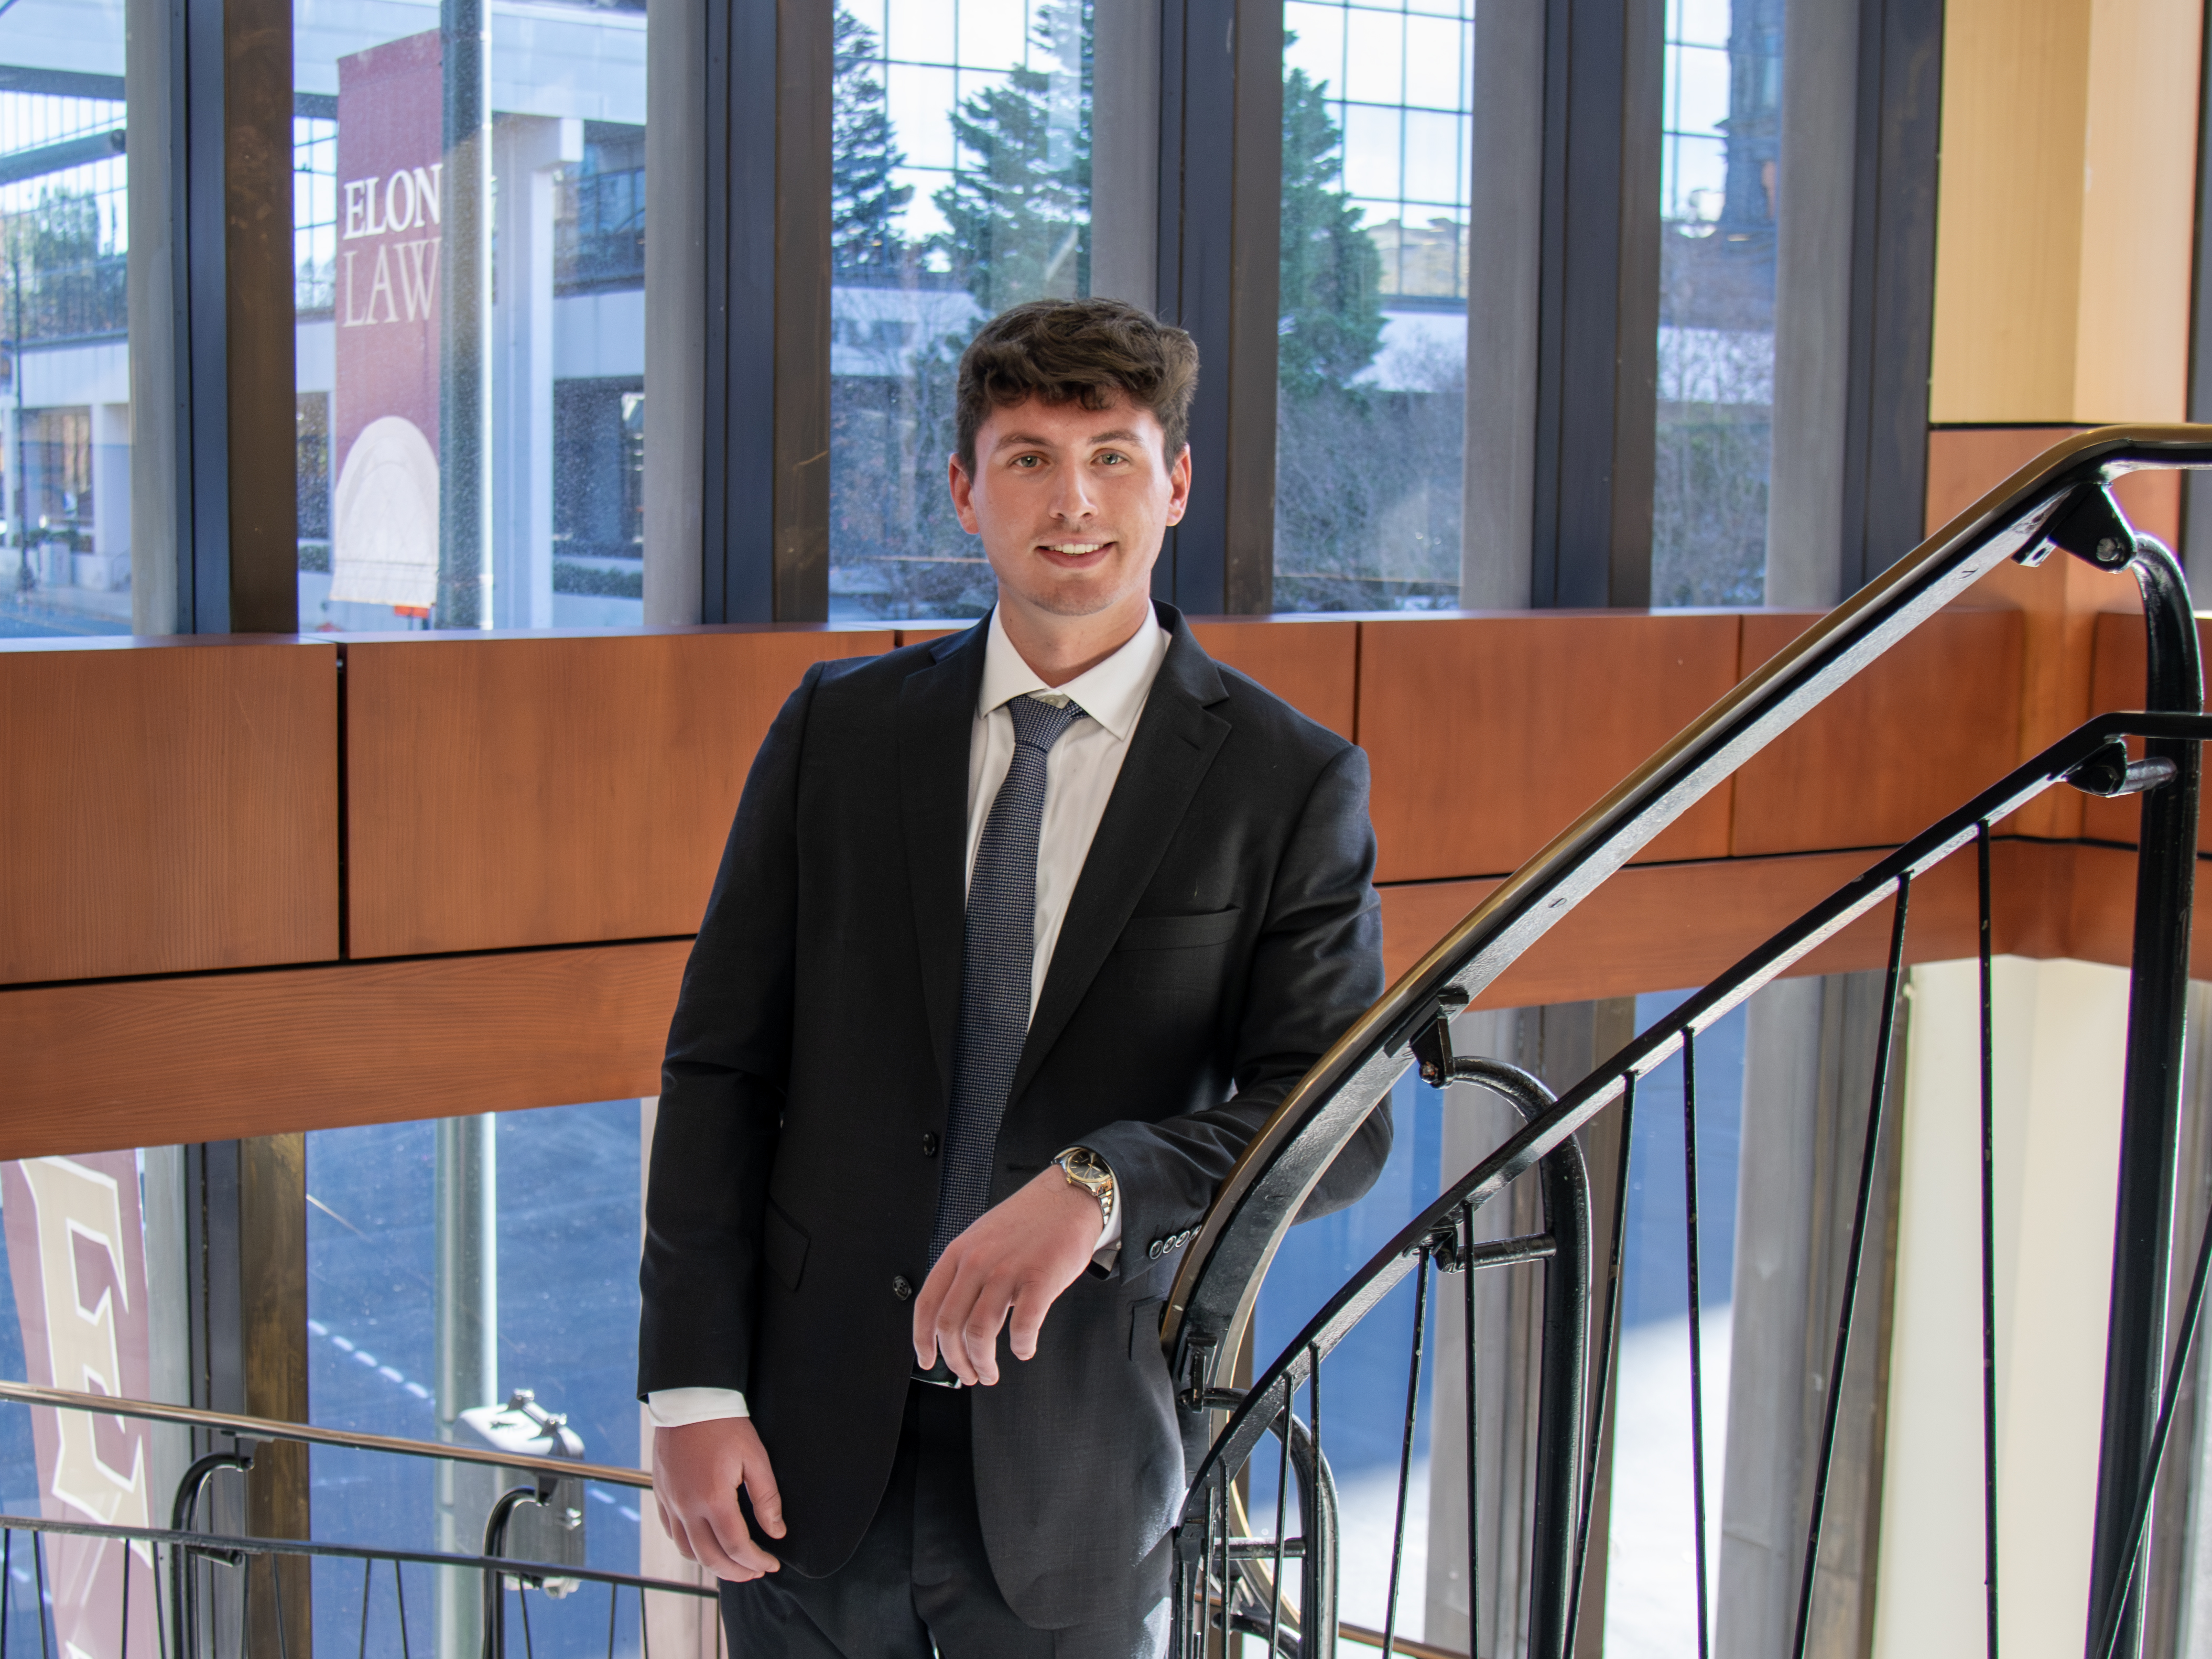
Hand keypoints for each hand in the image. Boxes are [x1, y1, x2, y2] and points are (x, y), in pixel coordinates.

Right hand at [652, 1416, 784, 1581]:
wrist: (689, 1400)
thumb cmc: (725, 1425)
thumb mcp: (756, 1457)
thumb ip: (766, 1498)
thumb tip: (776, 1531)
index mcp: (713, 1499)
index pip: (736, 1547)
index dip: (756, 1561)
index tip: (770, 1564)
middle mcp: (687, 1507)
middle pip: (710, 1558)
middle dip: (736, 1571)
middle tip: (755, 1571)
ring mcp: (670, 1502)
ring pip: (687, 1551)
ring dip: (711, 1564)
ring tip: (733, 1564)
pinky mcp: (661, 1495)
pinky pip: (672, 1533)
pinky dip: (690, 1547)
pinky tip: (705, 1545)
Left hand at [913, 1168, 1102, 1385]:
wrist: (1069, 1197)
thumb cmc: (1030, 1221)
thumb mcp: (983, 1238)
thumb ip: (968, 1274)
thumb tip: (960, 1320)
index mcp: (959, 1252)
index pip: (927, 1304)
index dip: (922, 1340)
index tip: (926, 1360)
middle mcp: (978, 1261)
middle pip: (950, 1326)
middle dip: (955, 1361)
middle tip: (967, 1374)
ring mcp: (1008, 1270)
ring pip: (980, 1332)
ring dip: (983, 1363)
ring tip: (990, 1373)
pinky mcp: (1040, 1279)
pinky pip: (1023, 1327)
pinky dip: (1021, 1347)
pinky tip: (1024, 1350)